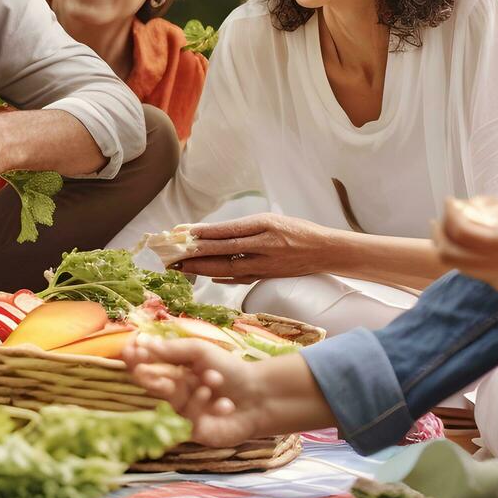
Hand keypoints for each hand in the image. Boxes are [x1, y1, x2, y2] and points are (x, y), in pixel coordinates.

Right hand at [123, 335, 270, 446]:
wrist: (259, 396)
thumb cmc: (230, 370)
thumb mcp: (200, 352)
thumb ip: (173, 349)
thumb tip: (143, 342)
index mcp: (172, 372)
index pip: (145, 366)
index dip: (135, 360)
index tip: (130, 351)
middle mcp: (173, 393)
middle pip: (154, 387)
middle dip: (158, 380)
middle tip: (168, 378)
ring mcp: (182, 414)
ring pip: (173, 403)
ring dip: (194, 392)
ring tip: (215, 381)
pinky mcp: (193, 432)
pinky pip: (190, 421)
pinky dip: (207, 409)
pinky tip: (226, 404)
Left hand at [171, 213, 339, 282]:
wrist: (324, 250)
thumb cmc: (297, 230)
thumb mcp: (271, 219)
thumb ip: (244, 227)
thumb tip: (211, 233)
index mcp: (265, 226)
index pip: (229, 230)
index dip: (204, 233)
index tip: (183, 234)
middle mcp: (264, 246)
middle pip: (224, 251)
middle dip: (197, 253)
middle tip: (174, 255)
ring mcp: (265, 264)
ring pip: (229, 268)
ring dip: (203, 268)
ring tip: (183, 267)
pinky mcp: (267, 276)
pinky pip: (241, 278)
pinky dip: (223, 278)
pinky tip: (208, 277)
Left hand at [432, 197, 497, 307]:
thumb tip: (469, 203)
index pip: (462, 233)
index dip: (448, 216)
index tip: (449, 202)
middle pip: (451, 257)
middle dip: (440, 235)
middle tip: (440, 220)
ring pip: (466, 269)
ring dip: (456, 249)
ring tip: (458, 232)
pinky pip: (488, 278)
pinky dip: (482, 262)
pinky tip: (492, 250)